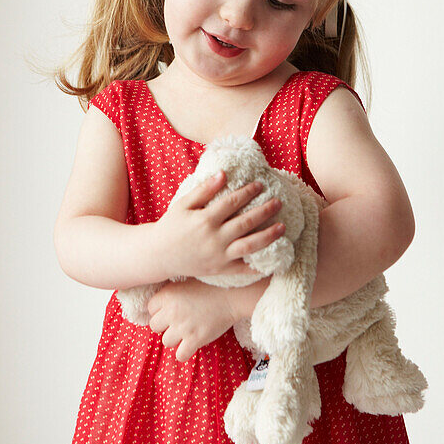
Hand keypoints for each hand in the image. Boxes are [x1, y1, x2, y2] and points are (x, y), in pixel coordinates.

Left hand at [146, 278, 236, 361]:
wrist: (233, 294)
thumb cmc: (211, 286)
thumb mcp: (186, 282)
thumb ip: (171, 293)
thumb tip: (159, 306)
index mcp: (168, 294)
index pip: (151, 308)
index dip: (161, 310)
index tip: (173, 310)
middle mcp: (172, 311)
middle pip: (155, 326)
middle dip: (166, 325)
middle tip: (179, 322)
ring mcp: (183, 327)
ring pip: (166, 342)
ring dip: (175, 338)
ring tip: (187, 332)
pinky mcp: (195, 339)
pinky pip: (180, 355)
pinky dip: (184, 353)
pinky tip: (191, 345)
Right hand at [156, 169, 284, 279]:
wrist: (159, 255)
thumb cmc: (171, 226)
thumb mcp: (183, 204)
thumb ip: (204, 189)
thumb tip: (223, 173)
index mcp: (204, 220)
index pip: (232, 202)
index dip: (248, 192)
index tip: (261, 184)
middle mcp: (214, 238)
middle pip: (245, 223)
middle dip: (265, 212)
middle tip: (279, 202)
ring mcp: (218, 256)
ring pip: (249, 246)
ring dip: (268, 237)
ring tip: (283, 227)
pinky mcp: (220, 270)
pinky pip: (243, 269)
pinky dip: (259, 265)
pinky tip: (274, 259)